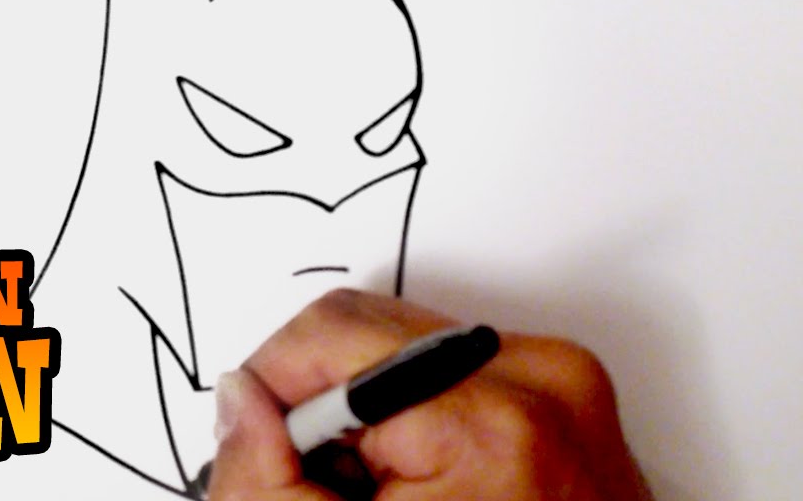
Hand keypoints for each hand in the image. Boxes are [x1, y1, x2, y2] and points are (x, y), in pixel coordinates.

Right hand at [207, 289, 652, 500]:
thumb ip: (264, 476)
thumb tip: (240, 401)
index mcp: (489, 424)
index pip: (324, 334)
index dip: (273, 395)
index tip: (279, 454)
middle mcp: (542, 380)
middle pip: (362, 326)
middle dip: (323, 401)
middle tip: (344, 482)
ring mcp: (565, 378)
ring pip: (402, 337)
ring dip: (370, 403)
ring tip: (394, 483)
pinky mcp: (570, 382)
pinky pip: (452, 355)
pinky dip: (419, 406)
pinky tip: (430, 471)